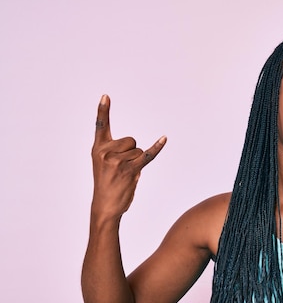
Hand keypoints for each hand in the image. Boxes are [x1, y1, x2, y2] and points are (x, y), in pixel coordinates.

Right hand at [91, 95, 165, 219]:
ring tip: (125, 174)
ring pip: (138, 150)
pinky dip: (157, 148)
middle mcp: (106, 153)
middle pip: (131, 139)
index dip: (103, 111)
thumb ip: (115, 151)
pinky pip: (147, 155)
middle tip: (121, 168)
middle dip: (131, 151)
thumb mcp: (103, 164)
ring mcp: (118, 162)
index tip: (106, 96)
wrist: (105, 205)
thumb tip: (139, 148)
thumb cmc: (107, 184)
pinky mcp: (131, 170)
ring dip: (136, 162)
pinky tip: (164, 138)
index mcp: (98, 149)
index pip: (101, 126)